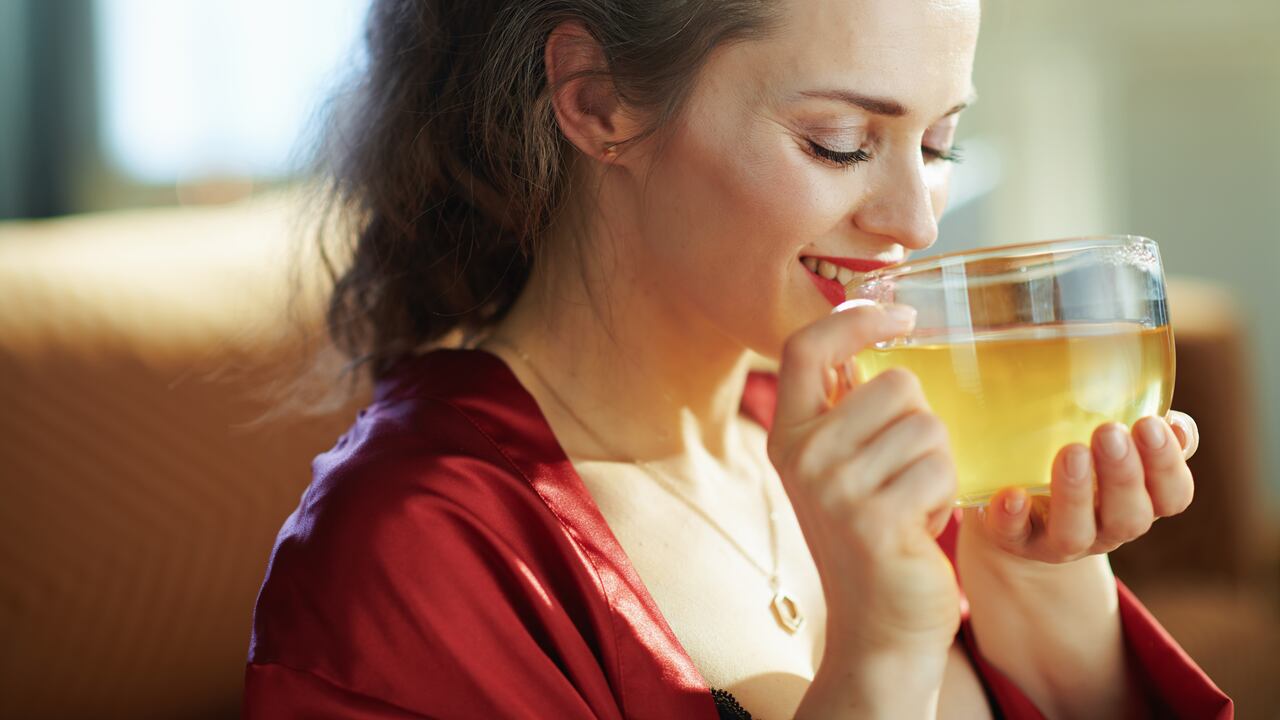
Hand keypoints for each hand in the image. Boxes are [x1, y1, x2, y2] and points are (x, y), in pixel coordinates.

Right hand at [769, 302, 960, 657]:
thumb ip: (848, 408)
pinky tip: (921, 529)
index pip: (804, 345)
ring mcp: (834, 488)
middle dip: (922, 424)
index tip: (901, 314)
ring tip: (912, 506)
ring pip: (928, 428)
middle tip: (905, 476)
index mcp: (789, 434)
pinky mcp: (874, 520)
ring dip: (938, 467)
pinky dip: (946, 499)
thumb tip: (883, 325)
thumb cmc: (873, 539)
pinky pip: (940, 470)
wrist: (879, 628)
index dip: (854, 317)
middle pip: (896, 384)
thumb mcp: (843, 467)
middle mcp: (802, 456)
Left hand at [966, 412, 1199, 562]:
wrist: (1018, 506)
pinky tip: (1010, 494)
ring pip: (1075, 533)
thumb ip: (1146, 433)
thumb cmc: (1080, 463)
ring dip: (1075, 494)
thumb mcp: (1115, 447)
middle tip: (1109, 433)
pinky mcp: (1014, 540)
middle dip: (1122, 476)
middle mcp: (1105, 528)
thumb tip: (1176, 423)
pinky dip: (1011, 517)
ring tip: (1071, 453)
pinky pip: (1013, 535)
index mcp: (1139, 502)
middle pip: (1129, 517)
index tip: (1151, 425)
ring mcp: (1059, 540)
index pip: (1172, 496)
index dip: (1167, 466)